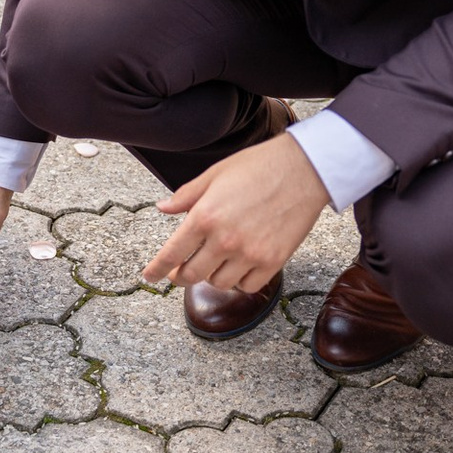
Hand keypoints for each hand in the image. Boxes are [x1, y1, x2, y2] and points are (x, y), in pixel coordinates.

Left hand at [142, 133, 329, 292]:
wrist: (304, 169)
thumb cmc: (258, 166)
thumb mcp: (214, 174)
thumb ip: (186, 195)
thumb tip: (162, 208)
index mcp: (205, 216)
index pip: (172, 253)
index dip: (157, 269)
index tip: (149, 276)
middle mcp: (224, 240)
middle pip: (192, 275)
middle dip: (180, 277)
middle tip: (179, 273)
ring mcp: (249, 253)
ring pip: (219, 283)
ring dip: (211, 277)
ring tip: (214, 263)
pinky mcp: (273, 261)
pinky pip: (247, 286)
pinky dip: (239, 282)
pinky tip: (238, 268)